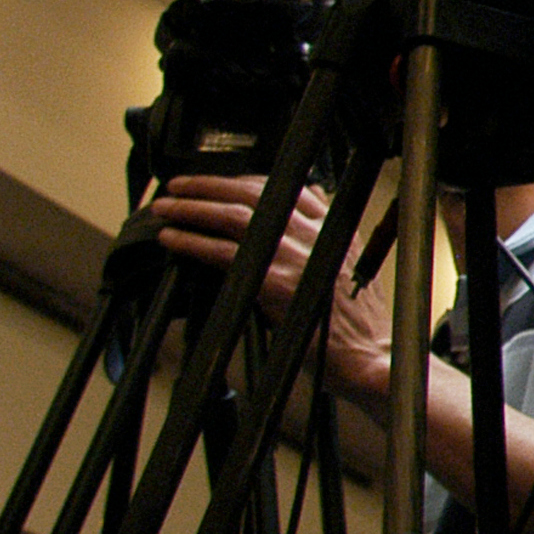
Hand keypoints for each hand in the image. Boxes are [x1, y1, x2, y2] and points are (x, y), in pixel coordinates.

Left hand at [146, 174, 393, 402]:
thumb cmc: (355, 321)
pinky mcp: (275, 283)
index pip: (287, 187)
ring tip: (166, 208)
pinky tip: (174, 239)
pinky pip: (223, 253)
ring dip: (194, 208)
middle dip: (211, 185)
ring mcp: (296, 256)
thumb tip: (294, 225)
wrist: (367, 354)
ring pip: (235, 216)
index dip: (246, 180)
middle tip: (179, 186)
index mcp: (335, 227)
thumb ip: (321, 242)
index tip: (220, 182)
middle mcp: (316, 234)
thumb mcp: (348, 268)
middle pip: (256, 193)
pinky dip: (193, 242)